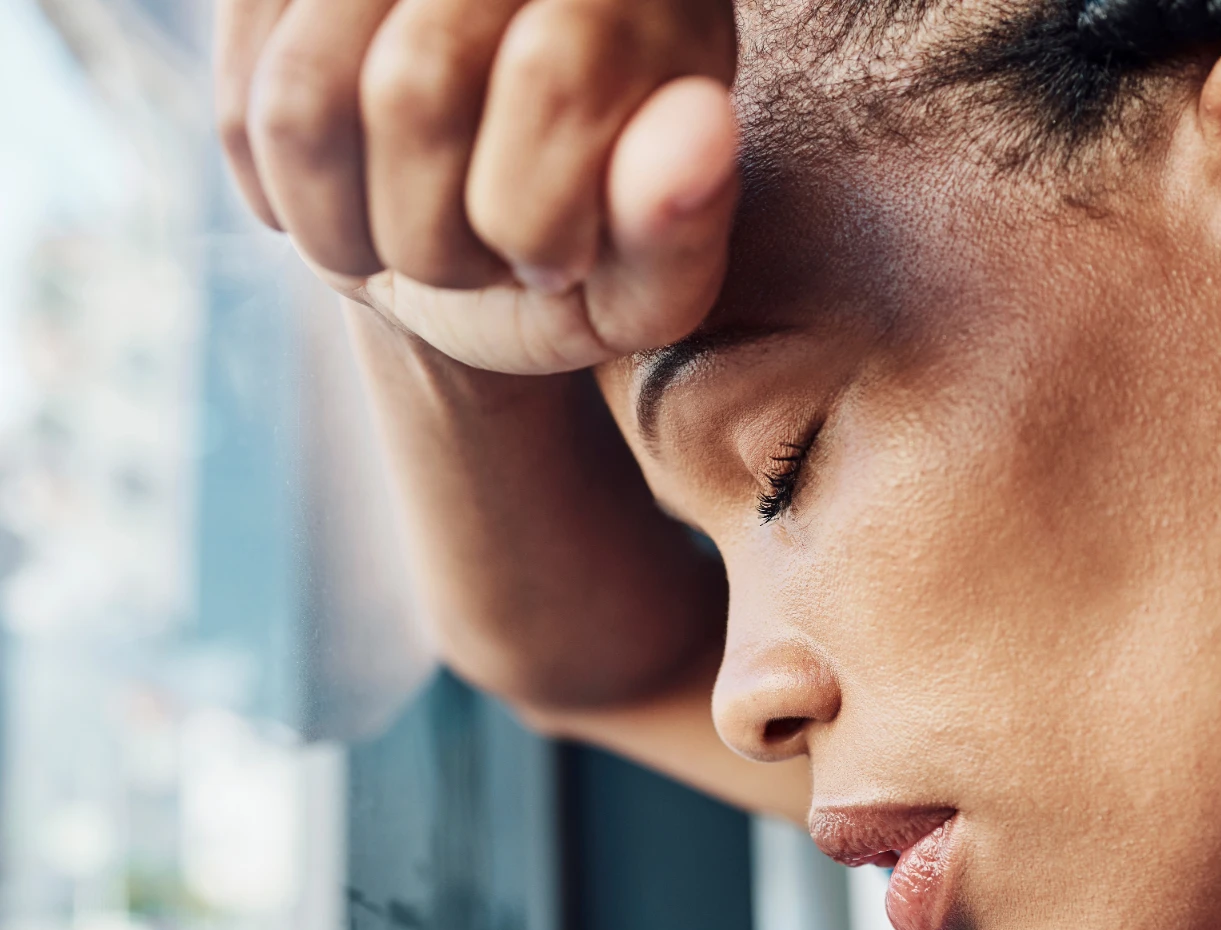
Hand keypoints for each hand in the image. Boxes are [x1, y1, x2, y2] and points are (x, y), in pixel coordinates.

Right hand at [214, 0, 738, 371]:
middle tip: (476, 261)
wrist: (469, 216)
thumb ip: (679, 230)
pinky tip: (349, 206)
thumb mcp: (646, 280)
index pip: (552, 74)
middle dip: (436, 241)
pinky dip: (285, 197)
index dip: (538, 219)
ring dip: (347, 231)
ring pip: (305, 96)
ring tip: (408, 248)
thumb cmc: (579, 251)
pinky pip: (240, 102)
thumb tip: (697, 134)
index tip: (554, 264)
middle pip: (413, 86)